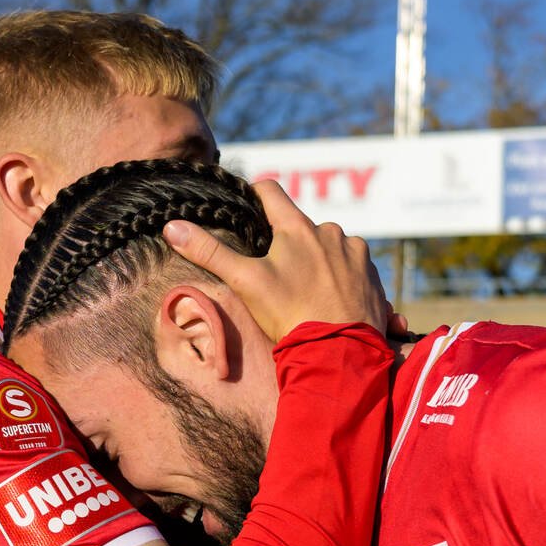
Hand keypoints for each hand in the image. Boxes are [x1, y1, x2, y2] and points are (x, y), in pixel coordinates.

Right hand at [163, 180, 388, 340]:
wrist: (340, 354)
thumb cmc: (290, 315)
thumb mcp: (245, 282)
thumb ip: (209, 252)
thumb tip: (171, 226)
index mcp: (299, 227)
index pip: (270, 191)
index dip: (255, 195)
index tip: (248, 207)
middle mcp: (332, 233)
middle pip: (303, 226)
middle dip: (291, 243)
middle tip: (278, 272)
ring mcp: (357, 255)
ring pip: (331, 248)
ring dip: (320, 262)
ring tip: (308, 294)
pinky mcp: (374, 278)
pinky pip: (355, 271)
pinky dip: (344, 282)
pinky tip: (333, 304)